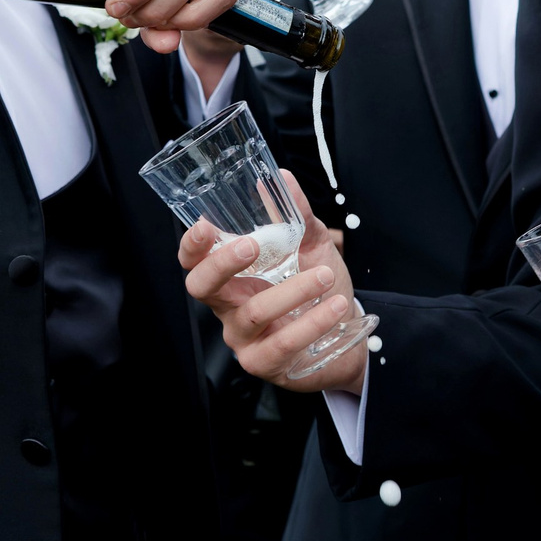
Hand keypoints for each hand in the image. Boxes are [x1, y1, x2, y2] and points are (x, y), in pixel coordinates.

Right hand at [177, 171, 365, 391]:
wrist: (348, 335)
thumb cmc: (320, 288)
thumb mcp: (310, 245)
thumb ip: (296, 215)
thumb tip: (282, 178)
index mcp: (231, 277)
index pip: (195, 261)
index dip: (192, 245)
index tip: (205, 224)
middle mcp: (229, 307)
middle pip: (202, 287)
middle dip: (223, 263)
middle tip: (253, 244)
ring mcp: (243, 338)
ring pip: (255, 312)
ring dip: (293, 291)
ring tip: (326, 275)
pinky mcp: (265, 363)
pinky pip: (282, 343)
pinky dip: (311, 322)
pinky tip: (336, 306)